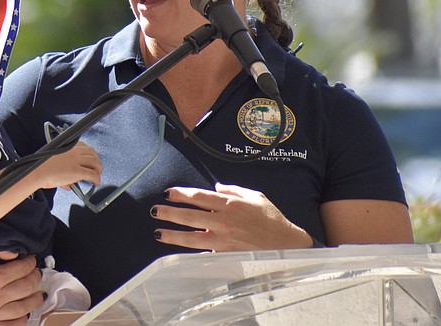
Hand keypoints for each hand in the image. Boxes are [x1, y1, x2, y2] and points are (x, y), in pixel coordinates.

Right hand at [0, 235, 41, 324]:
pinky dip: (21, 320)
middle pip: (25, 287)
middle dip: (35, 278)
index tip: (31, 260)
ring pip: (22, 308)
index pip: (20, 269)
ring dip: (33, 299)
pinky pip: (10, 325)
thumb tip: (13, 253)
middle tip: (37, 274)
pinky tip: (24, 314)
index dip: (29, 263)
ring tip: (38, 294)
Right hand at [38, 142, 101, 190]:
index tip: (90, 159)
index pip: (84, 146)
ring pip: (95, 162)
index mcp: (67, 147)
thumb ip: (62, 171)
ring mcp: (76, 161)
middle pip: (93, 153)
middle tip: (96, 169)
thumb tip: (68, 185)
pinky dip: (97, 179)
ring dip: (98, 170)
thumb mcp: (53, 163)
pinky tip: (95, 183)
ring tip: (97, 176)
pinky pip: (92, 174)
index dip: (90, 153)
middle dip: (96, 161)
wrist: (37, 171)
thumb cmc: (41, 167)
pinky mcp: (77, 171)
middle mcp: (74, 152)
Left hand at [150, 183, 311, 251]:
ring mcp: (224, 239)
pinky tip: (177, 252)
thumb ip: (233, 190)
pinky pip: (204, 252)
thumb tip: (216, 187)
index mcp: (229, 204)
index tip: (167, 193)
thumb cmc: (271, 219)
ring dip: (173, 235)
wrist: (286, 244)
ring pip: (192, 237)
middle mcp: (223, 221)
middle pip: (190, 216)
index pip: (199, 197)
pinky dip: (190, 252)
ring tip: (158, 233)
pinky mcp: (226, 254)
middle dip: (169, 213)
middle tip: (154, 211)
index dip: (181, 194)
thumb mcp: (255, 196)